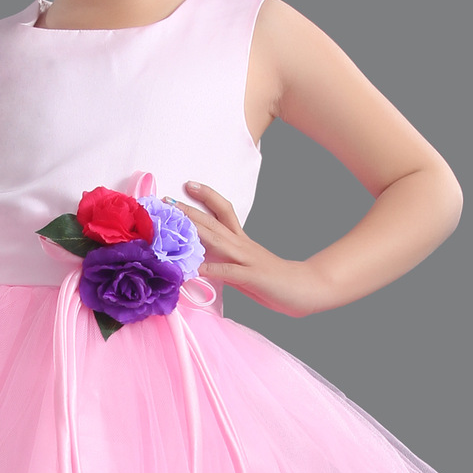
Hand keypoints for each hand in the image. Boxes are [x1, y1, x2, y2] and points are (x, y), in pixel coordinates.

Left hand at [172, 183, 322, 318]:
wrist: (306, 288)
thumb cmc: (273, 281)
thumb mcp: (245, 267)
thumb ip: (225, 261)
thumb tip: (201, 259)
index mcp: (242, 241)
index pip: (223, 211)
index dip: (206, 196)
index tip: (187, 185)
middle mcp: (243, 245)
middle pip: (214, 222)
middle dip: (189, 211)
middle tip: (167, 200)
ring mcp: (247, 259)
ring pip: (218, 240)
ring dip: (194, 231)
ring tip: (174, 225)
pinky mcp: (252, 277)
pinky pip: (228, 271)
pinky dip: (210, 268)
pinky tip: (193, 269)